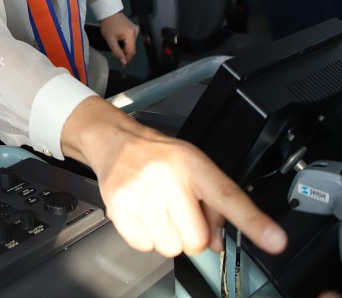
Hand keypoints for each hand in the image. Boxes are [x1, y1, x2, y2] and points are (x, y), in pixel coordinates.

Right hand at [63, 98, 287, 257]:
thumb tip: (219, 242)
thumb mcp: (192, 167)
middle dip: (190, 235)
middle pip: (197, 239)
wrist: (113, 140)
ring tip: (156, 211)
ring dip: (167, 237)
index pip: (228, 196)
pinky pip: (144, 246)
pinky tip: (141, 214)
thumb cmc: (157, 156)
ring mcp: (141, 191)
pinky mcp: (119, 205)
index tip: (276, 240)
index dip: (254, 222)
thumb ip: (213, 205)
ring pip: (170, 248)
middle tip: (177, 212)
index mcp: (193, 164)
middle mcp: (167, 175)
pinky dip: (144, 237)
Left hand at [100, 12, 138, 65]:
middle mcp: (136, 32)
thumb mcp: (110, 40)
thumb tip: (124, 62)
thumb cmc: (108, 25)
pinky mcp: (134, 29)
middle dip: (124, 54)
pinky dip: (125, 44)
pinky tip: (118, 43)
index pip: (131, 51)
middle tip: (114, 55)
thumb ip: (117, 52)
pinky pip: (131, 40)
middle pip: (132, 49)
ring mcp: (136, 30)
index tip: (122, 65)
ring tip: (115, 48)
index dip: (127, 59)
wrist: (109, 13)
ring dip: (124, 49)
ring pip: (131, 45)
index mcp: (131, 35)